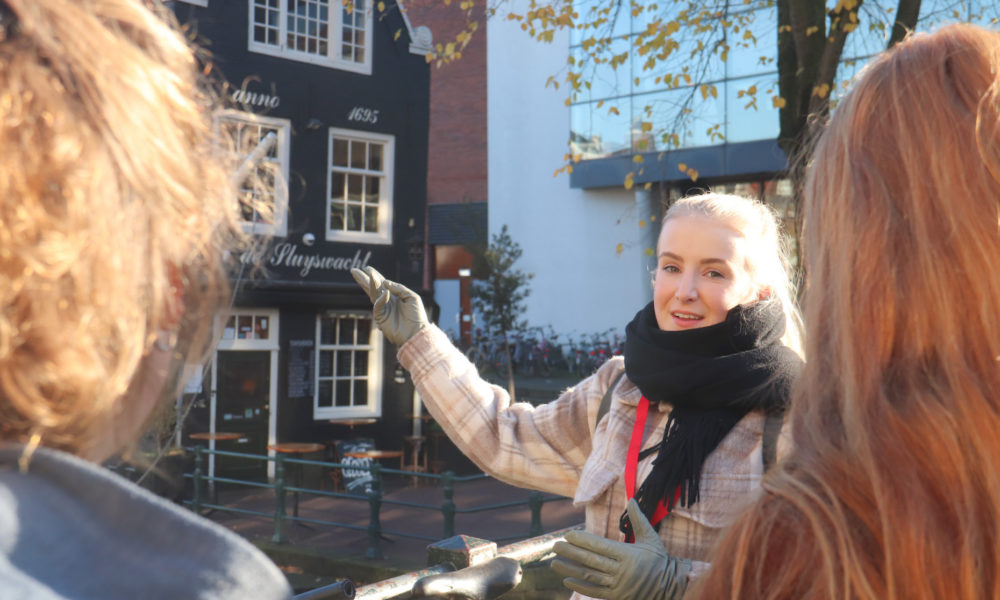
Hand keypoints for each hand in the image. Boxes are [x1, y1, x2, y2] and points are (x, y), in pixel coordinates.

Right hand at [351, 266, 428, 346]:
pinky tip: (385, 293)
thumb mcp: (411, 297)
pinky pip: (378, 306)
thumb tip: (385, 282)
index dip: (375, 276)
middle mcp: (387, 301)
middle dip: (363, 280)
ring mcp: (383, 309)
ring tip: (367, 274)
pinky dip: (381, 299)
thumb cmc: (417, 316)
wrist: (417, 332)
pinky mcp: (380, 318)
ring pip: (373, 295)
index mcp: (395, 296)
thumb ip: (399, 288)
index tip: (367, 269)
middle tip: (354, 270)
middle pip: (373, 288)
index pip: (382, 284)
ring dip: (370, 284)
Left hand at [551, 499, 690, 599]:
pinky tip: (566, 580)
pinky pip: (595, 591)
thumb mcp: (650, 538)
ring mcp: (618, 585)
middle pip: (591, 561)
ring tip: (554, 563)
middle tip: (555, 546)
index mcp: (628, 554)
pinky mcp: (617, 596)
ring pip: (590, 576)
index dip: (583, 541)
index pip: (600, 546)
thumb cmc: (659, 560)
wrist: (670, 586)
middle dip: (571, 553)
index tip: (568, 535)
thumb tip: (631, 499)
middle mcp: (621, 570)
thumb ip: (638, 519)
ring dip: (570, 569)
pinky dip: (580, 586)